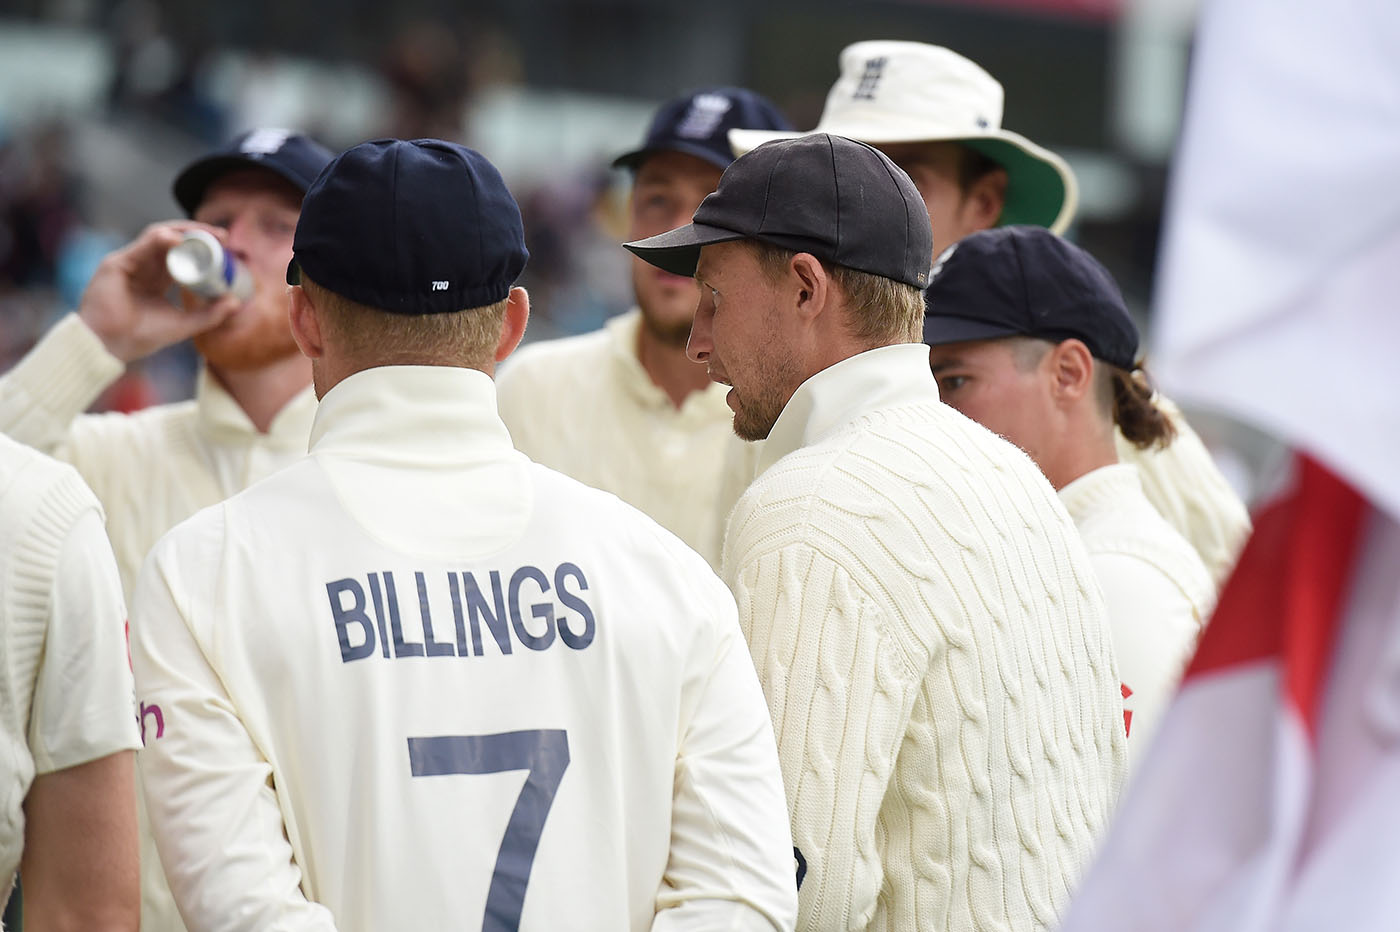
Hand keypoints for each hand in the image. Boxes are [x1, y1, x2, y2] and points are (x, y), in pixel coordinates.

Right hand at [77, 222, 242, 363]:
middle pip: (173, 240)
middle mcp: (144, 266)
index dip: (203, 247)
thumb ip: (210, 315)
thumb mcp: (183, 325)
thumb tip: (237, 301)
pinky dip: (159, 239)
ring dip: (183, 232)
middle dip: (198, 234)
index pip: (183, 254)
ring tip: (206, 235)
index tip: (226, 245)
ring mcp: (130, 263)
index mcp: (158, 278)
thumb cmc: (141, 337)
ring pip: (158, 236)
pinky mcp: (116, 264)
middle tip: (222, 236)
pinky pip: (141, 245)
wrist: (110, 346)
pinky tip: (177, 240)